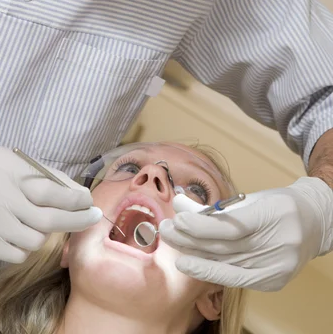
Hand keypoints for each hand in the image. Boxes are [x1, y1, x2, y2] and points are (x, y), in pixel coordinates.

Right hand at [0, 135, 101, 262]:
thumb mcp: (17, 160)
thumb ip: (48, 175)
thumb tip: (80, 193)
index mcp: (10, 174)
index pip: (51, 192)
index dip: (75, 200)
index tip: (90, 201)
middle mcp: (0, 200)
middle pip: (48, 220)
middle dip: (77, 221)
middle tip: (92, 217)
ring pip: (35, 241)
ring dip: (47, 233)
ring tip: (45, 221)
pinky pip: (17, 255)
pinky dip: (27, 247)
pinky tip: (24, 232)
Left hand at [159, 177, 332, 290]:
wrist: (314, 223)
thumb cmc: (278, 205)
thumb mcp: (249, 199)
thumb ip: (215, 207)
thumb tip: (179, 204)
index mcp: (274, 214)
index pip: (232, 227)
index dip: (202, 226)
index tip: (178, 221)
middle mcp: (278, 244)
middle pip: (225, 247)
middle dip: (190, 239)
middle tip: (166, 230)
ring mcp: (278, 266)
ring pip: (227, 264)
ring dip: (195, 255)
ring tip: (173, 244)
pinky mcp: (274, 281)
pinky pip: (236, 278)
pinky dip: (211, 271)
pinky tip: (191, 264)